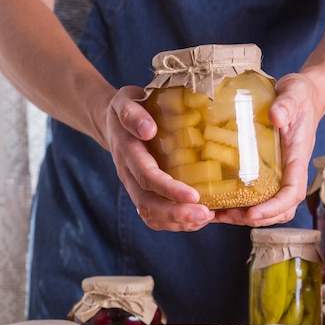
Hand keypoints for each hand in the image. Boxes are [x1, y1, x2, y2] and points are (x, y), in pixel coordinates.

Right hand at [103, 85, 214, 230]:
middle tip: (205, 215)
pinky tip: (204, 218)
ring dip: (180, 222)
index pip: (146, 177)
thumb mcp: (126, 101)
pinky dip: (180, 222)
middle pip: (148, 205)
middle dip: (176, 214)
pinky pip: (159, 217)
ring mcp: (137, 189)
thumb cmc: (129, 108)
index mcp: (128, 153)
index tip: (193, 195)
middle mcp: (130, 176)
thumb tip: (148, 129)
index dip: (168, 189)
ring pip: (153, 216)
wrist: (115, 123)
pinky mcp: (148, 194)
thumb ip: (132, 113)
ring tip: (208, 218)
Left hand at [214, 72, 321, 226]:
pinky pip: (256, 194)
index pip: (292, 193)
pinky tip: (218, 202)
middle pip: (281, 209)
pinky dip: (240, 204)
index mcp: (297, 159)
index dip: (273, 208)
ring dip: (245, 216)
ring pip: (268, 206)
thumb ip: (287, 104)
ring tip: (218, 214)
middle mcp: (289, 172)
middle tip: (227, 216)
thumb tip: (276, 116)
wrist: (302, 95)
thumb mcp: (295, 94)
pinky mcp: (266, 170)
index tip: (252, 213)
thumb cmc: (300, 96)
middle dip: (256, 219)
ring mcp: (278, 173)